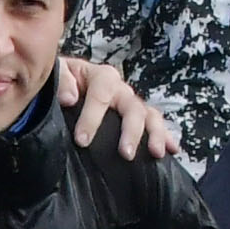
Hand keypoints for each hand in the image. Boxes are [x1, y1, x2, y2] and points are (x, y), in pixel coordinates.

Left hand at [54, 55, 181, 165]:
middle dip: (131, 131)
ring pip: (148, 115)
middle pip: (132, 106)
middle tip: (126, 154)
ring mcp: (131, 103)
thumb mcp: (56, 74)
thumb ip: (61, 82)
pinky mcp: (137, 117)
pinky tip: (172, 149)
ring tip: (156, 153)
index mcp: (100, 76)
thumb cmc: (61, 83)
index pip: (101, 93)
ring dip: (155, 134)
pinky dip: (166, 136)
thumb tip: (71, 98)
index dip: (92, 117)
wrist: (65, 89)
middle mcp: (120, 89)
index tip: (82, 140)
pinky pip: (155, 124)